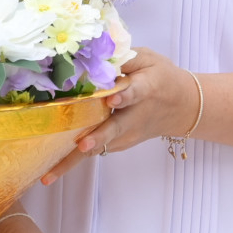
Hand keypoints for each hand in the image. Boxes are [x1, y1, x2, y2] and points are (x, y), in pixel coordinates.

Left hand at [42, 50, 198, 182]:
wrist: (183, 107)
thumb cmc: (162, 77)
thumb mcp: (149, 59)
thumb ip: (124, 58)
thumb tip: (95, 58)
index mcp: (146, 89)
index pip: (135, 93)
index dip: (124, 96)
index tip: (112, 100)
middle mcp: (135, 116)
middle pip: (114, 129)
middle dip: (97, 138)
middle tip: (82, 145)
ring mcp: (127, 135)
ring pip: (99, 146)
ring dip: (73, 160)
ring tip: (50, 174)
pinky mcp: (119, 144)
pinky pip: (95, 149)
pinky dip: (73, 158)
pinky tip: (51, 169)